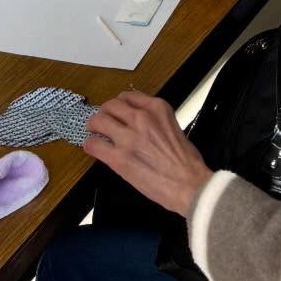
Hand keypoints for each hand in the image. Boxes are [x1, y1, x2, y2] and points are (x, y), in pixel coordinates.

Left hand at [84, 92, 211, 216]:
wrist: (189, 185)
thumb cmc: (186, 162)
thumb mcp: (173, 127)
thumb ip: (154, 121)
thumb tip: (137, 124)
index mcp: (157, 109)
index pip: (129, 96)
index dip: (119, 104)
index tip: (116, 110)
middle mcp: (141, 118)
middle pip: (111, 105)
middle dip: (105, 112)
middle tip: (102, 120)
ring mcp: (129, 137)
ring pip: (99, 120)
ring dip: (94, 125)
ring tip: (93, 131)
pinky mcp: (119, 158)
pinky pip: (94, 144)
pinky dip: (91, 145)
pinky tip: (93, 148)